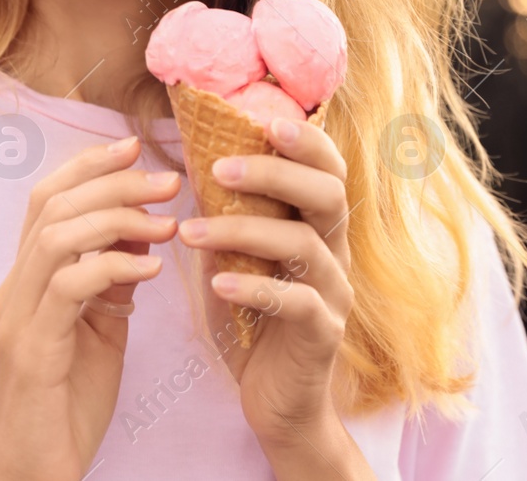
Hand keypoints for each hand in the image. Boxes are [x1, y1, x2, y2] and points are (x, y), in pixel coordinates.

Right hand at [0, 135, 181, 480]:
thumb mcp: (99, 332)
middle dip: (111, 182)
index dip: (88, 166)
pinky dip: (112, 266)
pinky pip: (69, 288)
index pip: (46, 200)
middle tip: (167, 176)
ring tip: (169, 220)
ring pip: (56, 237)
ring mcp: (16, 318)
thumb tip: (145, 232)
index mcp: (24, 282)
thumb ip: (112, 283)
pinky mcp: (32, 350)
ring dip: (118, 218)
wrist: (32, 476)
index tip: (135, 145)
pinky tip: (151, 268)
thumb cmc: (66, 407)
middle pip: (50, 206)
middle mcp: (12, 291)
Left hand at [175, 114, 355, 451]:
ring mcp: (334, 295)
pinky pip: (298, 303)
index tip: (261, 118)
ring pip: (305, 244)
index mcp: (318, 229)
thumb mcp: (238, 262)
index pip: (328, 169)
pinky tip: (218, 284)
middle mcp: (335, 254)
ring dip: (244, 231)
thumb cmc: (255, 326)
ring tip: (190, 232)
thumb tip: (193, 167)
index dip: (305, 139)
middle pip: (328, 194)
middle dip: (276, 171)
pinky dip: (256, 287)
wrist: (280, 407)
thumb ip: (228, 220)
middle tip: (220, 166)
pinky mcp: (323, 336)